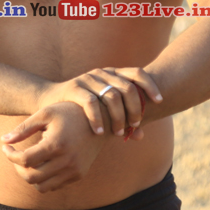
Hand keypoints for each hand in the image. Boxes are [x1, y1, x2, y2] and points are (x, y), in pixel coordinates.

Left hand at [1, 102, 105, 192]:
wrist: (100, 118)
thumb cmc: (68, 112)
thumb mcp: (45, 114)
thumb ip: (23, 128)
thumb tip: (3, 140)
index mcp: (57, 144)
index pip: (25, 160)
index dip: (10, 155)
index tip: (5, 147)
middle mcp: (67, 161)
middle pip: (31, 177)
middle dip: (17, 168)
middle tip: (14, 155)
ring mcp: (75, 170)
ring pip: (42, 187)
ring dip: (30, 176)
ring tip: (27, 160)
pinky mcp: (79, 175)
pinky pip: (55, 185)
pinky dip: (44, 178)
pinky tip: (42, 162)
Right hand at [37, 66, 161, 138]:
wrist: (50, 101)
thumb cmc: (81, 108)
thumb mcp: (104, 112)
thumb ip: (122, 120)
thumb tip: (141, 136)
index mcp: (113, 74)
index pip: (137, 73)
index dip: (150, 85)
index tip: (159, 101)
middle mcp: (102, 73)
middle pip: (128, 87)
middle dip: (135, 108)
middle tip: (135, 125)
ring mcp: (87, 79)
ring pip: (112, 96)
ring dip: (119, 117)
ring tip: (119, 133)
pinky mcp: (73, 88)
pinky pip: (91, 103)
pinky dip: (98, 119)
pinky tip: (101, 132)